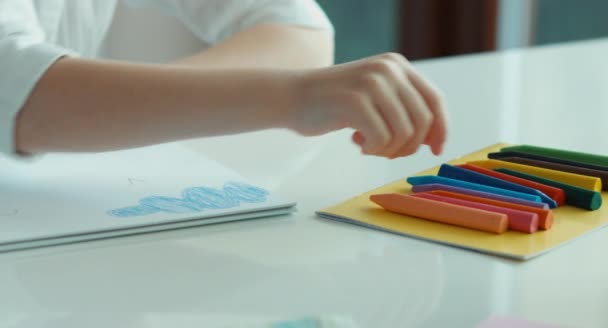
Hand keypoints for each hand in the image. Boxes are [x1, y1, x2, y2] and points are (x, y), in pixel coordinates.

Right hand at [287, 53, 447, 157]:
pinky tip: (357, 142)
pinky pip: (382, 139)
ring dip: (388, 150)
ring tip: (368, 145)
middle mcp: (388, 69)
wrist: (293, 97)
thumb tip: (434, 140)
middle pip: (422, 121)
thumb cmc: (334, 103)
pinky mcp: (355, 101)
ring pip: (404, 133)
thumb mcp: (375, 97)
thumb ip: (403, 110)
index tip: (436, 150)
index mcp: (396, 65)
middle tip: (386, 152)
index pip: (434, 100)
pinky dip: (372, 149)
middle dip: (408, 146)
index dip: (440, 128)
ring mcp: (371, 83)